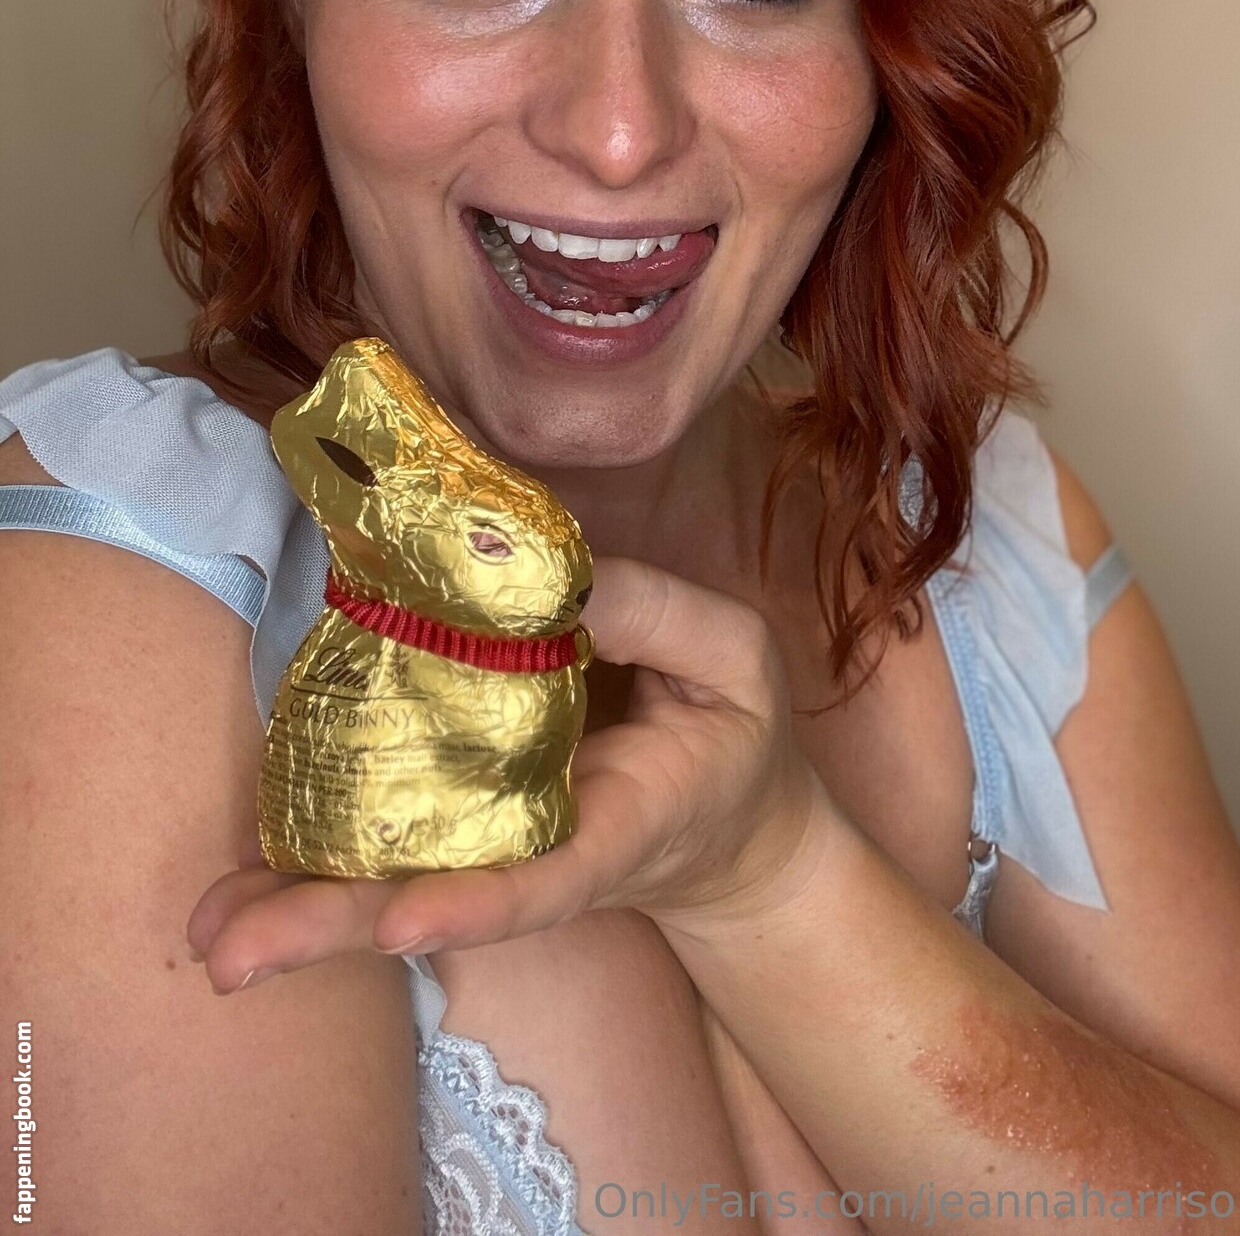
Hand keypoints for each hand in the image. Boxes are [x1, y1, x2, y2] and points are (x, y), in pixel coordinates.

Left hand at [187, 557, 835, 992]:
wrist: (730, 827)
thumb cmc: (735, 735)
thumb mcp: (736, 660)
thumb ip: (660, 617)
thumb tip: (559, 578)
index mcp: (623, 826)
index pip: (551, 876)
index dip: (477, 901)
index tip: (402, 922)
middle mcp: (541, 856)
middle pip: (435, 901)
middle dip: (332, 927)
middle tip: (229, 954)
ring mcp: (496, 849)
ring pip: (392, 890)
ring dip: (297, 913)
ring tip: (211, 935)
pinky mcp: (466, 825)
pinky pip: (386, 849)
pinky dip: (307, 873)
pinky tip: (234, 895)